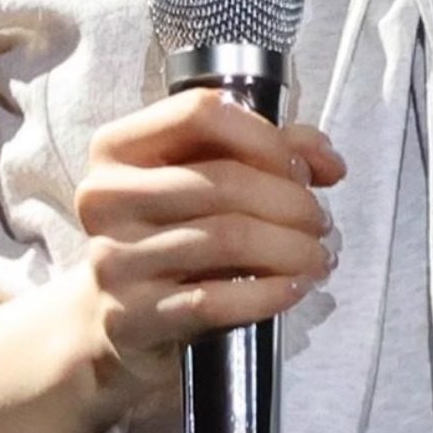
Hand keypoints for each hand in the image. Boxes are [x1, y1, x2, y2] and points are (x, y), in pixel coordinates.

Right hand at [70, 88, 346, 417]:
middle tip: (321, 223)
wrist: (119, 317)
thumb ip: (269, 151)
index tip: (301, 169)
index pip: (200, 114)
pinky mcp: (130, 315)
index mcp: (118, 148)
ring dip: (292, 249)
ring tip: (317, 257)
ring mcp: (114, 258)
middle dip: (291, 202)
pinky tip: (294, 288)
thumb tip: (327, 161)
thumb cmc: (172, 235)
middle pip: (223, 181)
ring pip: (227, 239)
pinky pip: (216, 299)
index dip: (265, 137)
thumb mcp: (208, 179)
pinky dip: (269, 293)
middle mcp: (106, 197)